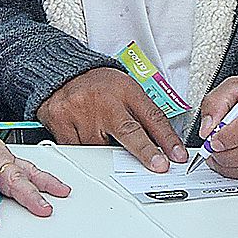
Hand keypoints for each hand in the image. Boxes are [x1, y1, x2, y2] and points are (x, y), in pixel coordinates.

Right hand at [39, 66, 186, 170]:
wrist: (63, 73)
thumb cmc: (99, 85)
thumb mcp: (127, 91)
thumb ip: (143, 116)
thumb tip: (164, 146)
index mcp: (125, 90)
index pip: (151, 116)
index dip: (166, 138)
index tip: (177, 155)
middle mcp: (104, 100)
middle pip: (128, 131)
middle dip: (145, 151)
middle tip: (158, 165)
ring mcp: (80, 110)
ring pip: (100, 147)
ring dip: (106, 152)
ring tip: (101, 135)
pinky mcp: (60, 121)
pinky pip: (76, 149)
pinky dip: (84, 150)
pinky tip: (84, 137)